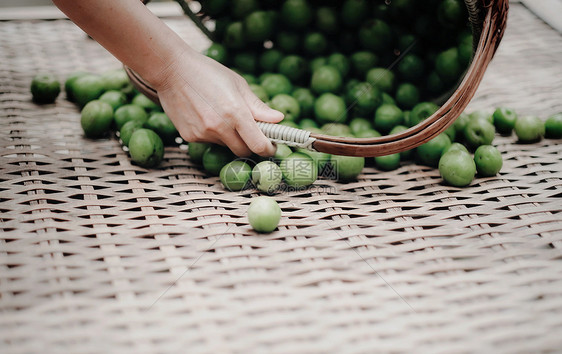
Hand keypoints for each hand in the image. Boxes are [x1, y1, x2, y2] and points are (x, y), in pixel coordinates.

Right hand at [153, 49, 283, 156]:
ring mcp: (203, 134)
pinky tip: (206, 115)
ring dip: (231, 137)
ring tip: (223, 115)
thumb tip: (279, 119)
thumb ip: (258, 107)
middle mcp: (219, 127)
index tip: (272, 145)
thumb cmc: (208, 73)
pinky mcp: (190, 136)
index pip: (258, 145)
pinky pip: (209, 141)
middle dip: (251, 145)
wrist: (171, 70)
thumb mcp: (238, 84)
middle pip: (243, 151)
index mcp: (236, 112)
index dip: (268, 149)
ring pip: (226, 146)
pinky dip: (213, 134)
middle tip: (252, 133)